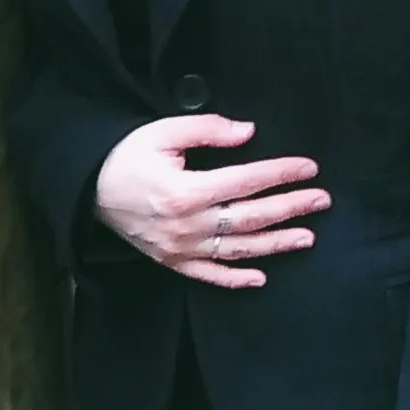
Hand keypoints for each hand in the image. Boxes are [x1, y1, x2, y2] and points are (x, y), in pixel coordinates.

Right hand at [94, 115, 330, 288]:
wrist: (87, 186)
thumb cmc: (124, 154)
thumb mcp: (161, 131)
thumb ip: (206, 130)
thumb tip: (248, 133)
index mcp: (185, 190)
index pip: (245, 181)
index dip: (280, 173)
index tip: (308, 167)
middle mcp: (188, 224)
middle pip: (251, 217)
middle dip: (290, 207)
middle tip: (322, 199)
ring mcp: (181, 248)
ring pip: (240, 249)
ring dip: (277, 243)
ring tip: (308, 236)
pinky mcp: (171, 261)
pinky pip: (210, 275)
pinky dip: (237, 279)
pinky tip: (262, 277)